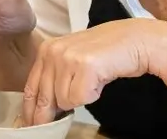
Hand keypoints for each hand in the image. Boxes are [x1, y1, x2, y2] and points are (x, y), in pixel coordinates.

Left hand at [22, 18, 166, 125]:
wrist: (135, 40)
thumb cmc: (105, 53)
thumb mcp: (72, 60)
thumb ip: (55, 77)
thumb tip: (42, 109)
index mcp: (46, 49)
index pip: (31, 87)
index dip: (31, 110)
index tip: (32, 124)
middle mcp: (53, 51)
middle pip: (44, 98)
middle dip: (48, 116)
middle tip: (54, 125)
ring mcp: (67, 57)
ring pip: (64, 101)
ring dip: (80, 98)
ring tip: (92, 82)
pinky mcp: (84, 66)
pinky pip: (79, 99)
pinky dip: (92, 95)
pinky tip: (99, 81)